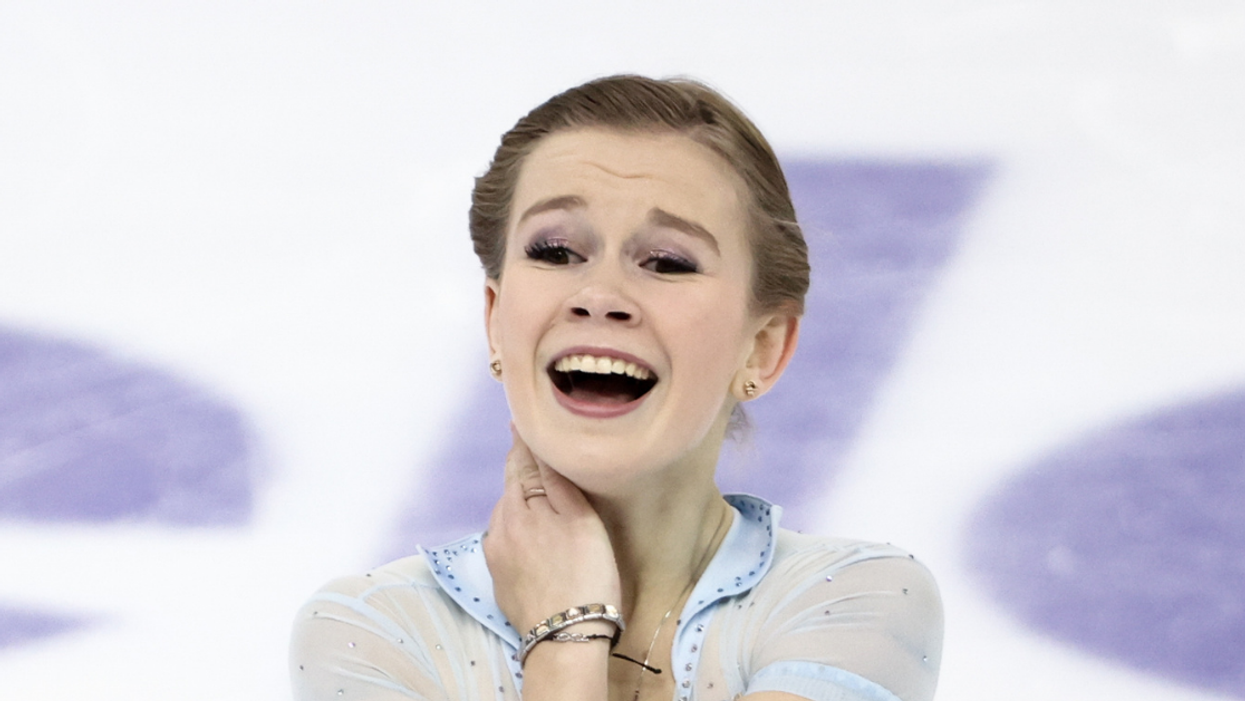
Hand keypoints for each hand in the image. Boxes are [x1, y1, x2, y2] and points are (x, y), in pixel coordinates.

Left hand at [483, 425, 621, 633]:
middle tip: (540, 452)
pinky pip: (507, 540)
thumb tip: (537, 444)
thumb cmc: (585, 575)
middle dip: (523, 470)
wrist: (565, 638)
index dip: (524, 441)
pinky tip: (535, 534)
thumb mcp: (580, 520)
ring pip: (508, 514)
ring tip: (542, 493)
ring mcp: (496, 555)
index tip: (523, 419)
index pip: (519, 462)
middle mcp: (499, 527)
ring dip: (521, 500)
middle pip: (511, 488)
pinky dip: (519, 527)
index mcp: (518, 507)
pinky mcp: (499, 579)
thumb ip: (555, 481)